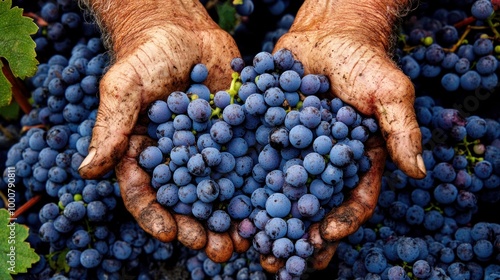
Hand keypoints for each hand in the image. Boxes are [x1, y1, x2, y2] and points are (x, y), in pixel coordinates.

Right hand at [78, 0, 241, 261]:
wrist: (185, 30)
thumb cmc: (146, 54)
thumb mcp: (124, 86)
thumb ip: (111, 126)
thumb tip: (87, 171)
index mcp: (143, 154)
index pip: (145, 193)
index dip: (156, 216)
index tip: (171, 234)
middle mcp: (176, 159)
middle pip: (184, 202)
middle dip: (198, 228)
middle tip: (215, 250)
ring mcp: (207, 150)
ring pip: (216, 192)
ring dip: (227, 219)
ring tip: (241, 242)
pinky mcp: (234, 137)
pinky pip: (243, 166)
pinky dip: (252, 189)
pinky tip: (265, 206)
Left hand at [260, 0, 425, 271]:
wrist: (326, 34)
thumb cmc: (363, 61)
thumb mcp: (390, 92)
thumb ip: (401, 130)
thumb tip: (418, 172)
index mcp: (354, 161)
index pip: (352, 200)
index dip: (340, 221)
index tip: (321, 236)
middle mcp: (321, 163)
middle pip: (312, 206)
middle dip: (297, 234)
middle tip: (279, 261)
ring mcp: (292, 151)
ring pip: (279, 193)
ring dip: (265, 220)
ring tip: (249, 244)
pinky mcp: (266, 135)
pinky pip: (253, 162)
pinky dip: (241, 183)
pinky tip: (227, 201)